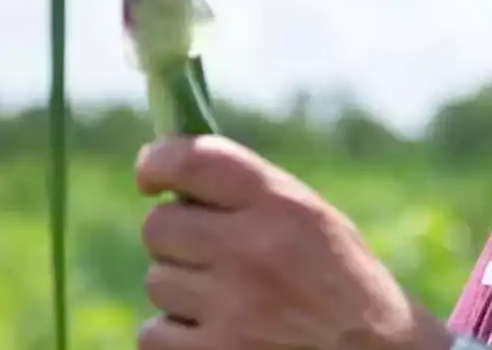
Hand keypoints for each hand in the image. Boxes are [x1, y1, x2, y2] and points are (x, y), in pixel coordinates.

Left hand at [135, 134, 452, 349]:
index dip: (158, 162)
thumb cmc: (339, 283)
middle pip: (159, 226)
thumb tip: (169, 171)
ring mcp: (232, 310)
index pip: (191, 160)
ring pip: (156, 281)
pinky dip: (177, 338)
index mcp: (282, 206)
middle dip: (176, 237)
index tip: (151, 175)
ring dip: (182, 291)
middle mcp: (253, 251)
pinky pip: (154, 334)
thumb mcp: (313, 220)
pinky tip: (220, 335)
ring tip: (232, 302)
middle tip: (208, 252)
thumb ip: (251, 192)